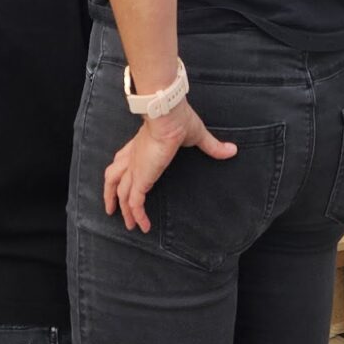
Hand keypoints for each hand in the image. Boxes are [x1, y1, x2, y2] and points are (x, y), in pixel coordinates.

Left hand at [103, 100, 236, 233]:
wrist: (168, 116)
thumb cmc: (179, 120)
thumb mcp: (197, 134)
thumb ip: (212, 146)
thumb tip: (231, 150)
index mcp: (141, 145)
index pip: (123, 159)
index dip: (120, 170)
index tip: (120, 180)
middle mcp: (133, 158)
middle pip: (114, 177)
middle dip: (112, 194)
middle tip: (112, 209)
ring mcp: (135, 169)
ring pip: (121, 193)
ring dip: (123, 210)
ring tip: (128, 224)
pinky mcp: (141, 179)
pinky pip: (135, 203)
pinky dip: (137, 216)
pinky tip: (143, 227)